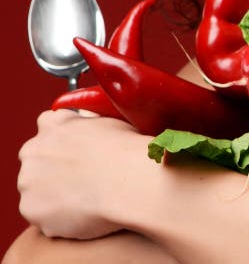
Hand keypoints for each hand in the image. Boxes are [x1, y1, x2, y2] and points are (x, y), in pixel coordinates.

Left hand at [17, 110, 148, 239]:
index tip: (77, 148)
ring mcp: (29, 183)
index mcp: (53, 124)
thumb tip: (85, 129)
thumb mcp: (105, 122)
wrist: (128, 180)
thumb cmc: (124, 150)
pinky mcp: (32, 212)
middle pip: (36, 161)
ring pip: (36, 191)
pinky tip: (84, 213)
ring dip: (52, 196)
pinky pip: (44, 217)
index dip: (63, 138)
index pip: (48, 125)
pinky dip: (59, 219)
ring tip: (86, 198)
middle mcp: (33, 152)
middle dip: (52, 169)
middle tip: (82, 178)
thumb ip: (84, 125)